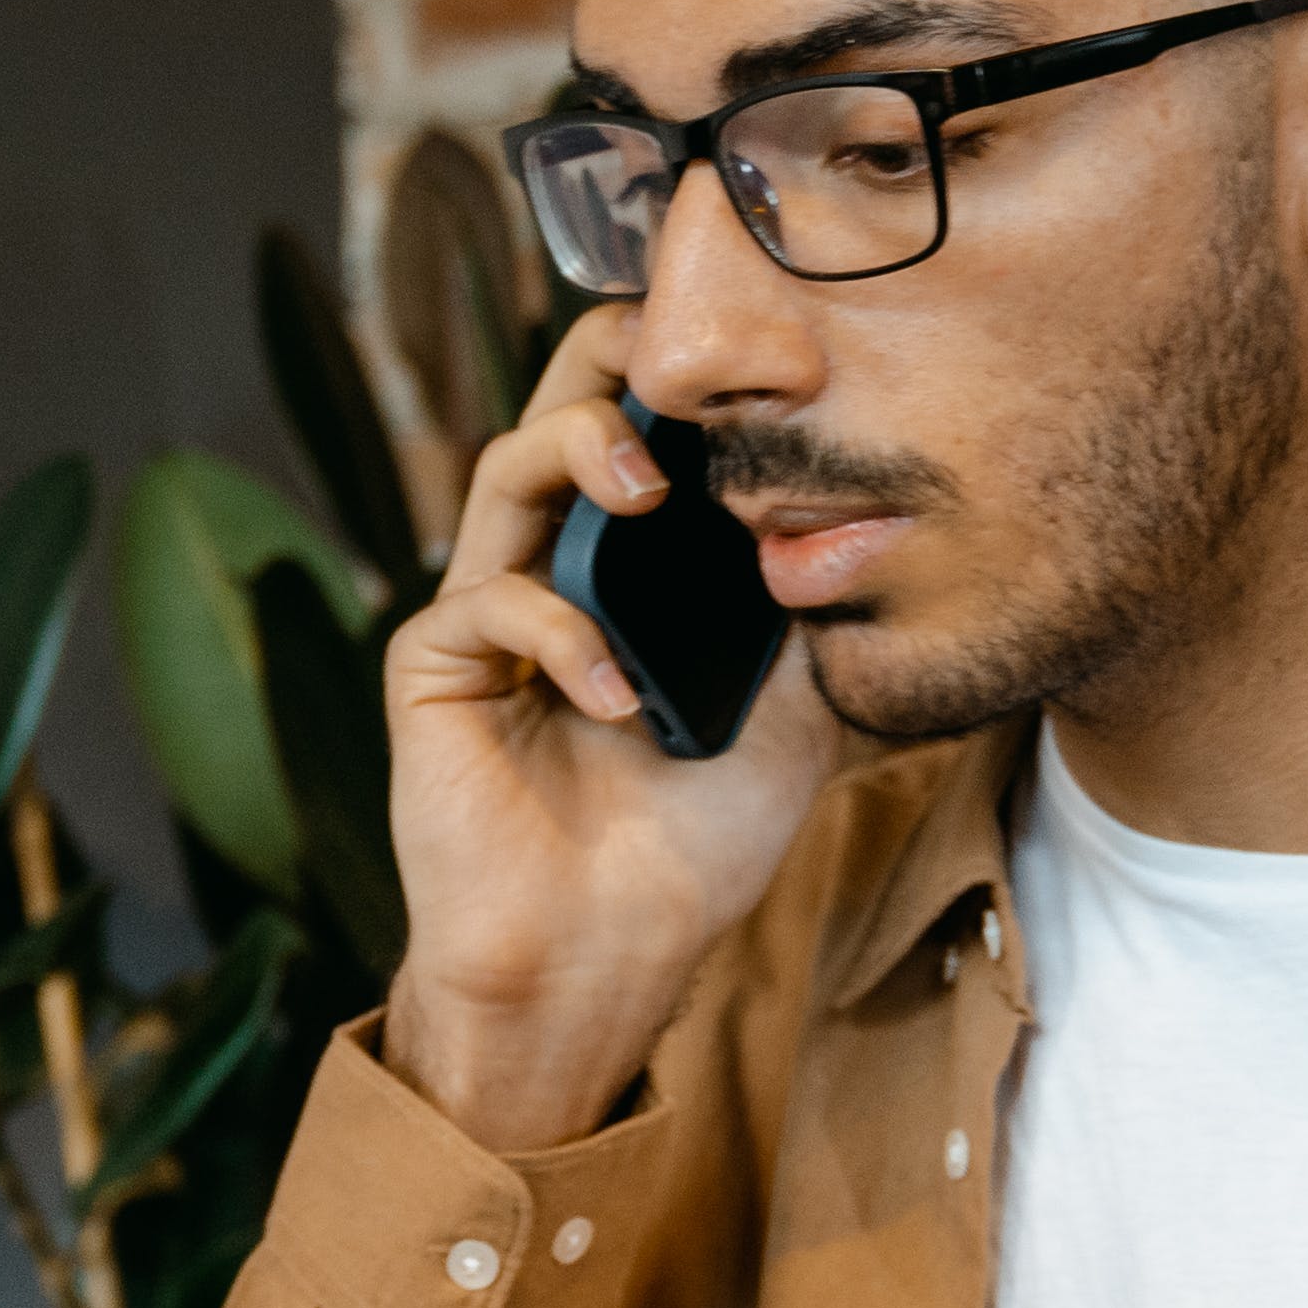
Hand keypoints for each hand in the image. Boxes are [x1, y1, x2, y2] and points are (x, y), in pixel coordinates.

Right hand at [379, 307, 841, 1147]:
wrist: (614, 958)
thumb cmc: (695, 847)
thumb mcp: (794, 710)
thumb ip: (809, 611)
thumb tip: (870, 513)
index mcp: (637, 570)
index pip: (649, 431)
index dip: (684, 375)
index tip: (757, 349)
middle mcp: (558, 569)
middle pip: (561, 412)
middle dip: (610, 361)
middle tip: (671, 351)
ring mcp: (492, 615)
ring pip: (505, 470)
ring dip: (577, 453)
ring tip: (644, 491)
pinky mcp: (437, 670)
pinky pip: (486, 603)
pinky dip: (559, 633)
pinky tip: (614, 699)